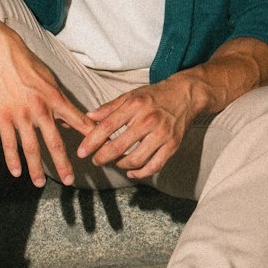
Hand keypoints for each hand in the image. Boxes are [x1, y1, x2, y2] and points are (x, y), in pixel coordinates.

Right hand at [0, 28, 93, 188]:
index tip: (99, 150)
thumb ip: (60, 102)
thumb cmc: (28, 64)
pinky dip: (13, 159)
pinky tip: (17, 172)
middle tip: (69, 180)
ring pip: (31, 147)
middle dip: (63, 164)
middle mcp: (40, 109)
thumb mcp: (50, 80)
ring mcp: (21, 114)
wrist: (1, 54)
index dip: (89, 136)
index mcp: (55, 98)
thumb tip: (70, 120)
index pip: (78, 121)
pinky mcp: (3, 116)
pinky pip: (9, 143)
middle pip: (54, 142)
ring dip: (36, 168)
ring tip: (40, 183)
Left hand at [76, 76, 203, 179]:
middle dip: (103, 157)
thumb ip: (109, 108)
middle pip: (120, 146)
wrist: (185, 95)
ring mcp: (162, 134)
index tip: (82, 152)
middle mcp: (148, 120)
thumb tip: (89, 117)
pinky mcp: (172, 145)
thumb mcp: (131, 95)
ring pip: (136, 159)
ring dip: (121, 165)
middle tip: (96, 160)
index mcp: (135, 105)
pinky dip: (140, 173)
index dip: (92, 141)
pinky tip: (131, 172)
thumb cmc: (155, 96)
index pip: (108, 126)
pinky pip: (154, 166)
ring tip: (115, 162)